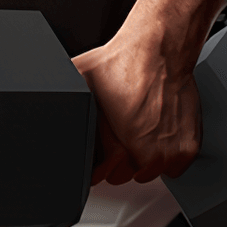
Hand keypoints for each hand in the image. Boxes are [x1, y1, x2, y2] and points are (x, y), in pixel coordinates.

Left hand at [73, 34, 201, 185]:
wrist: (159, 49)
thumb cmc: (122, 64)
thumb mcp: (78, 82)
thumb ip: (63, 100)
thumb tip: (39, 106)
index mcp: (115, 147)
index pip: (99, 177)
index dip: (94, 165)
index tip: (96, 156)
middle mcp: (142, 154)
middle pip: (123, 177)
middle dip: (117, 162)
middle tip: (118, 138)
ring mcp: (166, 154)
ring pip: (149, 173)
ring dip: (143, 159)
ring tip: (138, 134)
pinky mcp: (187, 148)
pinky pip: (174, 168)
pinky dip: (168, 157)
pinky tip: (158, 137)